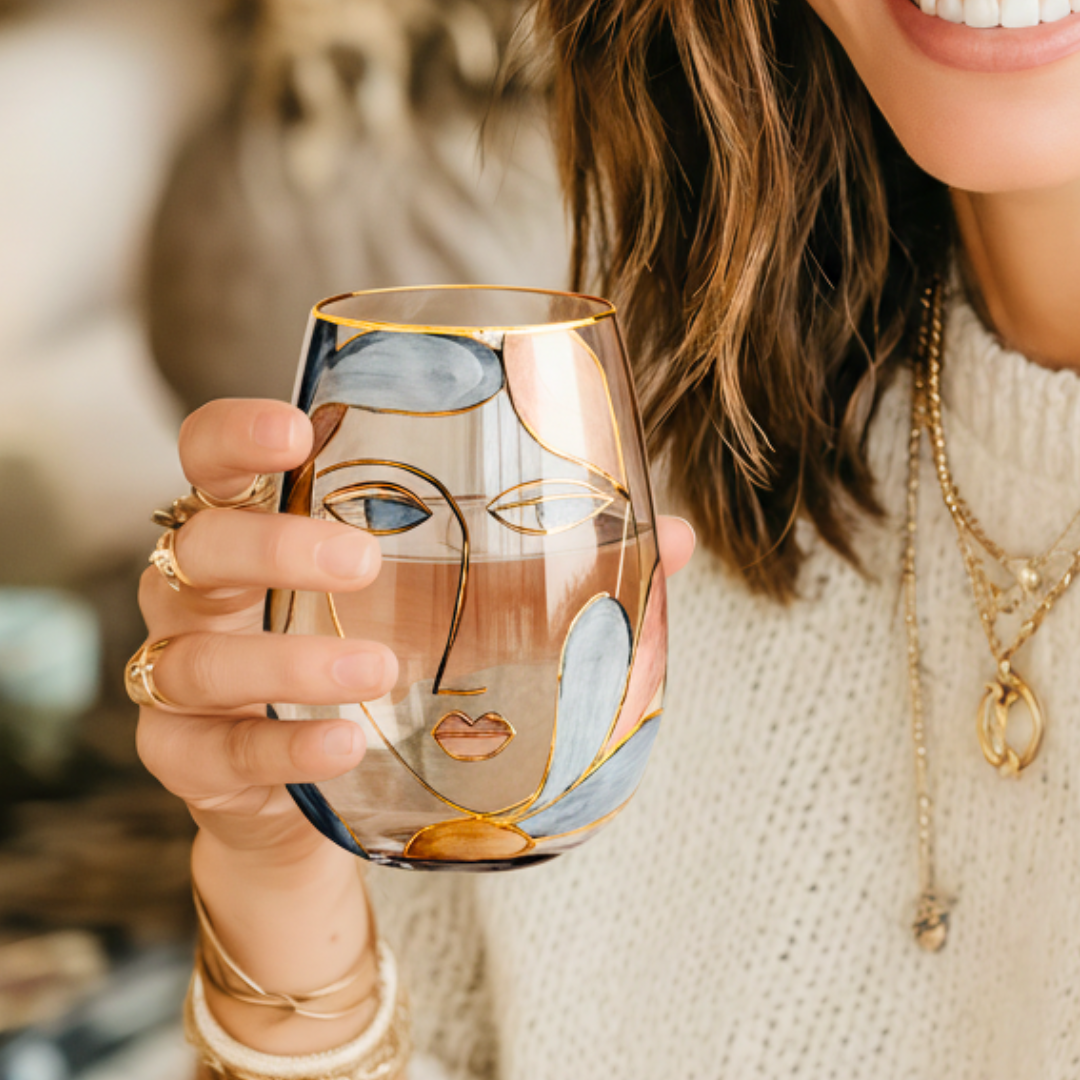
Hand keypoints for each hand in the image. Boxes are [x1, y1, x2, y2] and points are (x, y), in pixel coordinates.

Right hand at [135, 398, 695, 862]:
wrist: (317, 796)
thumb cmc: (384, 663)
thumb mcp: (453, 605)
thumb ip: (551, 565)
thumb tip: (673, 537)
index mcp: (261, 533)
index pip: (209, 458)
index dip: (235, 436)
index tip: (297, 434)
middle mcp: (203, 598)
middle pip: (197, 547)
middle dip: (274, 546)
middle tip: (364, 562)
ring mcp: (183, 685)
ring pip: (197, 656)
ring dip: (287, 663)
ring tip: (380, 669)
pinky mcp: (190, 766)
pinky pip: (218, 755)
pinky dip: (281, 750)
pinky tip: (345, 744)